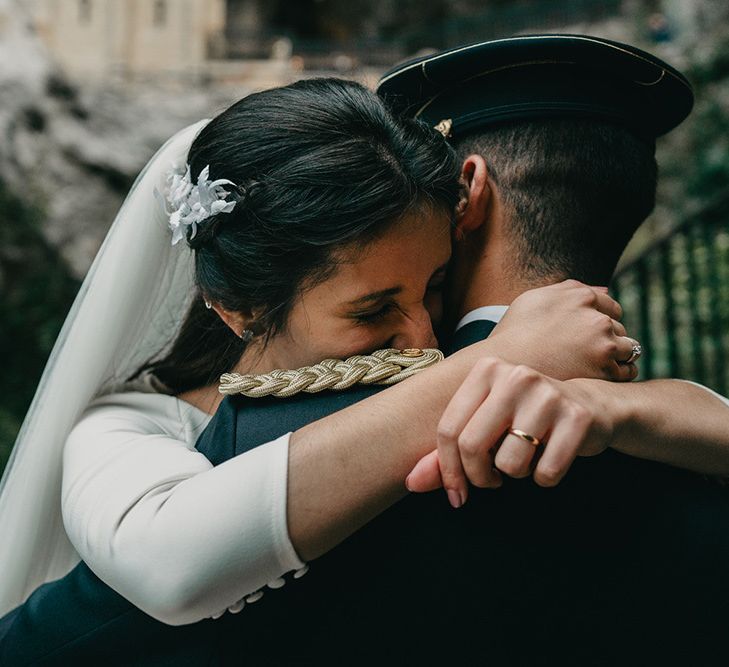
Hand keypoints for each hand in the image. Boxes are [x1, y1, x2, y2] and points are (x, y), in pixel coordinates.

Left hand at [406, 359, 615, 506]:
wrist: (588, 406)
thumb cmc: (524, 420)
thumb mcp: (483, 428)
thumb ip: (445, 456)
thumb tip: (410, 483)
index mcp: (486, 371)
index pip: (449, 429)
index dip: (447, 469)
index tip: (456, 493)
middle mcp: (515, 376)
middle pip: (472, 445)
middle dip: (478, 477)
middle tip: (491, 481)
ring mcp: (548, 394)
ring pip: (510, 463)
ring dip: (515, 475)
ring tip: (526, 458)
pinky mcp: (577, 418)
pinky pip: (546, 472)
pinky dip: (544, 478)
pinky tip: (551, 457)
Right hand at [490, 280, 637, 381]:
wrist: (503, 368)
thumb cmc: (513, 335)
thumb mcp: (533, 300)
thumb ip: (568, 290)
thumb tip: (604, 290)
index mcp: (580, 296)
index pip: (610, 306)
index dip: (599, 321)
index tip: (586, 335)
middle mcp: (596, 317)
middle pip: (619, 327)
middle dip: (608, 338)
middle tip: (585, 354)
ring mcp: (603, 344)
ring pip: (628, 348)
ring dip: (617, 356)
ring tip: (594, 368)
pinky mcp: (605, 370)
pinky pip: (627, 371)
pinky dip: (619, 374)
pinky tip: (599, 378)